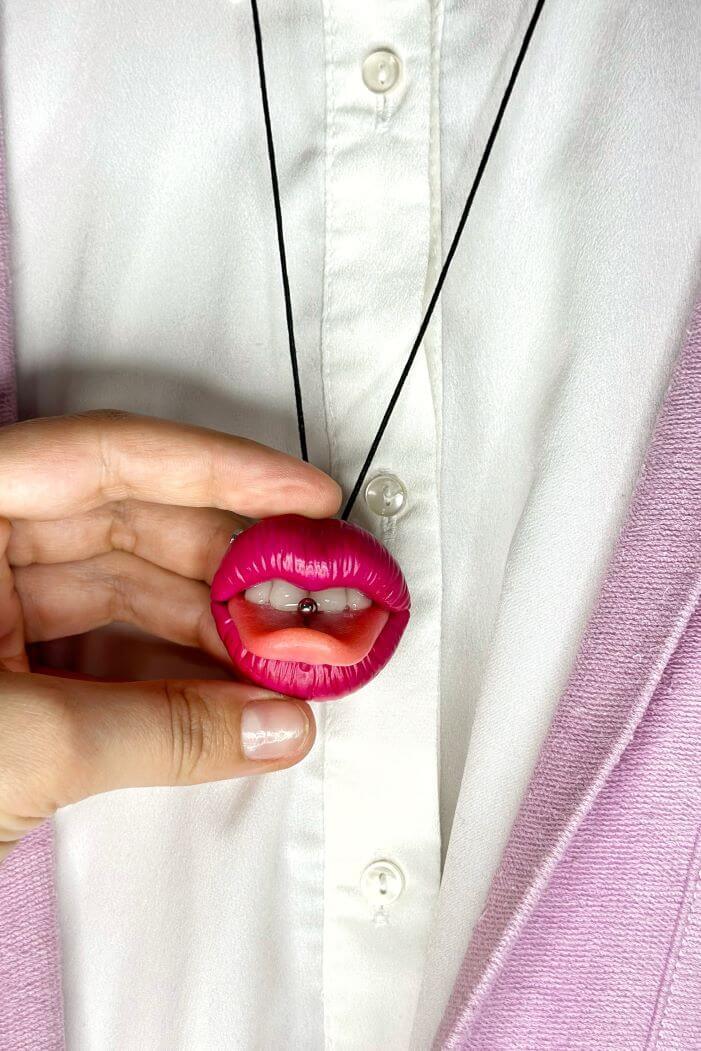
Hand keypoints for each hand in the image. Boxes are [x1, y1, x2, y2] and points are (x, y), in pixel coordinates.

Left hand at [0, 411, 340, 861]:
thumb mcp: (18, 744)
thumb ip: (160, 731)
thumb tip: (274, 726)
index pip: (103, 460)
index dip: (220, 470)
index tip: (304, 495)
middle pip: (131, 524)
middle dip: (233, 565)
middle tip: (316, 592)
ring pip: (126, 590)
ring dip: (215, 627)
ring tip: (290, 659)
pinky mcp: (6, 666)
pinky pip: (107, 648)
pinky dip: (174, 672)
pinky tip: (233, 695)